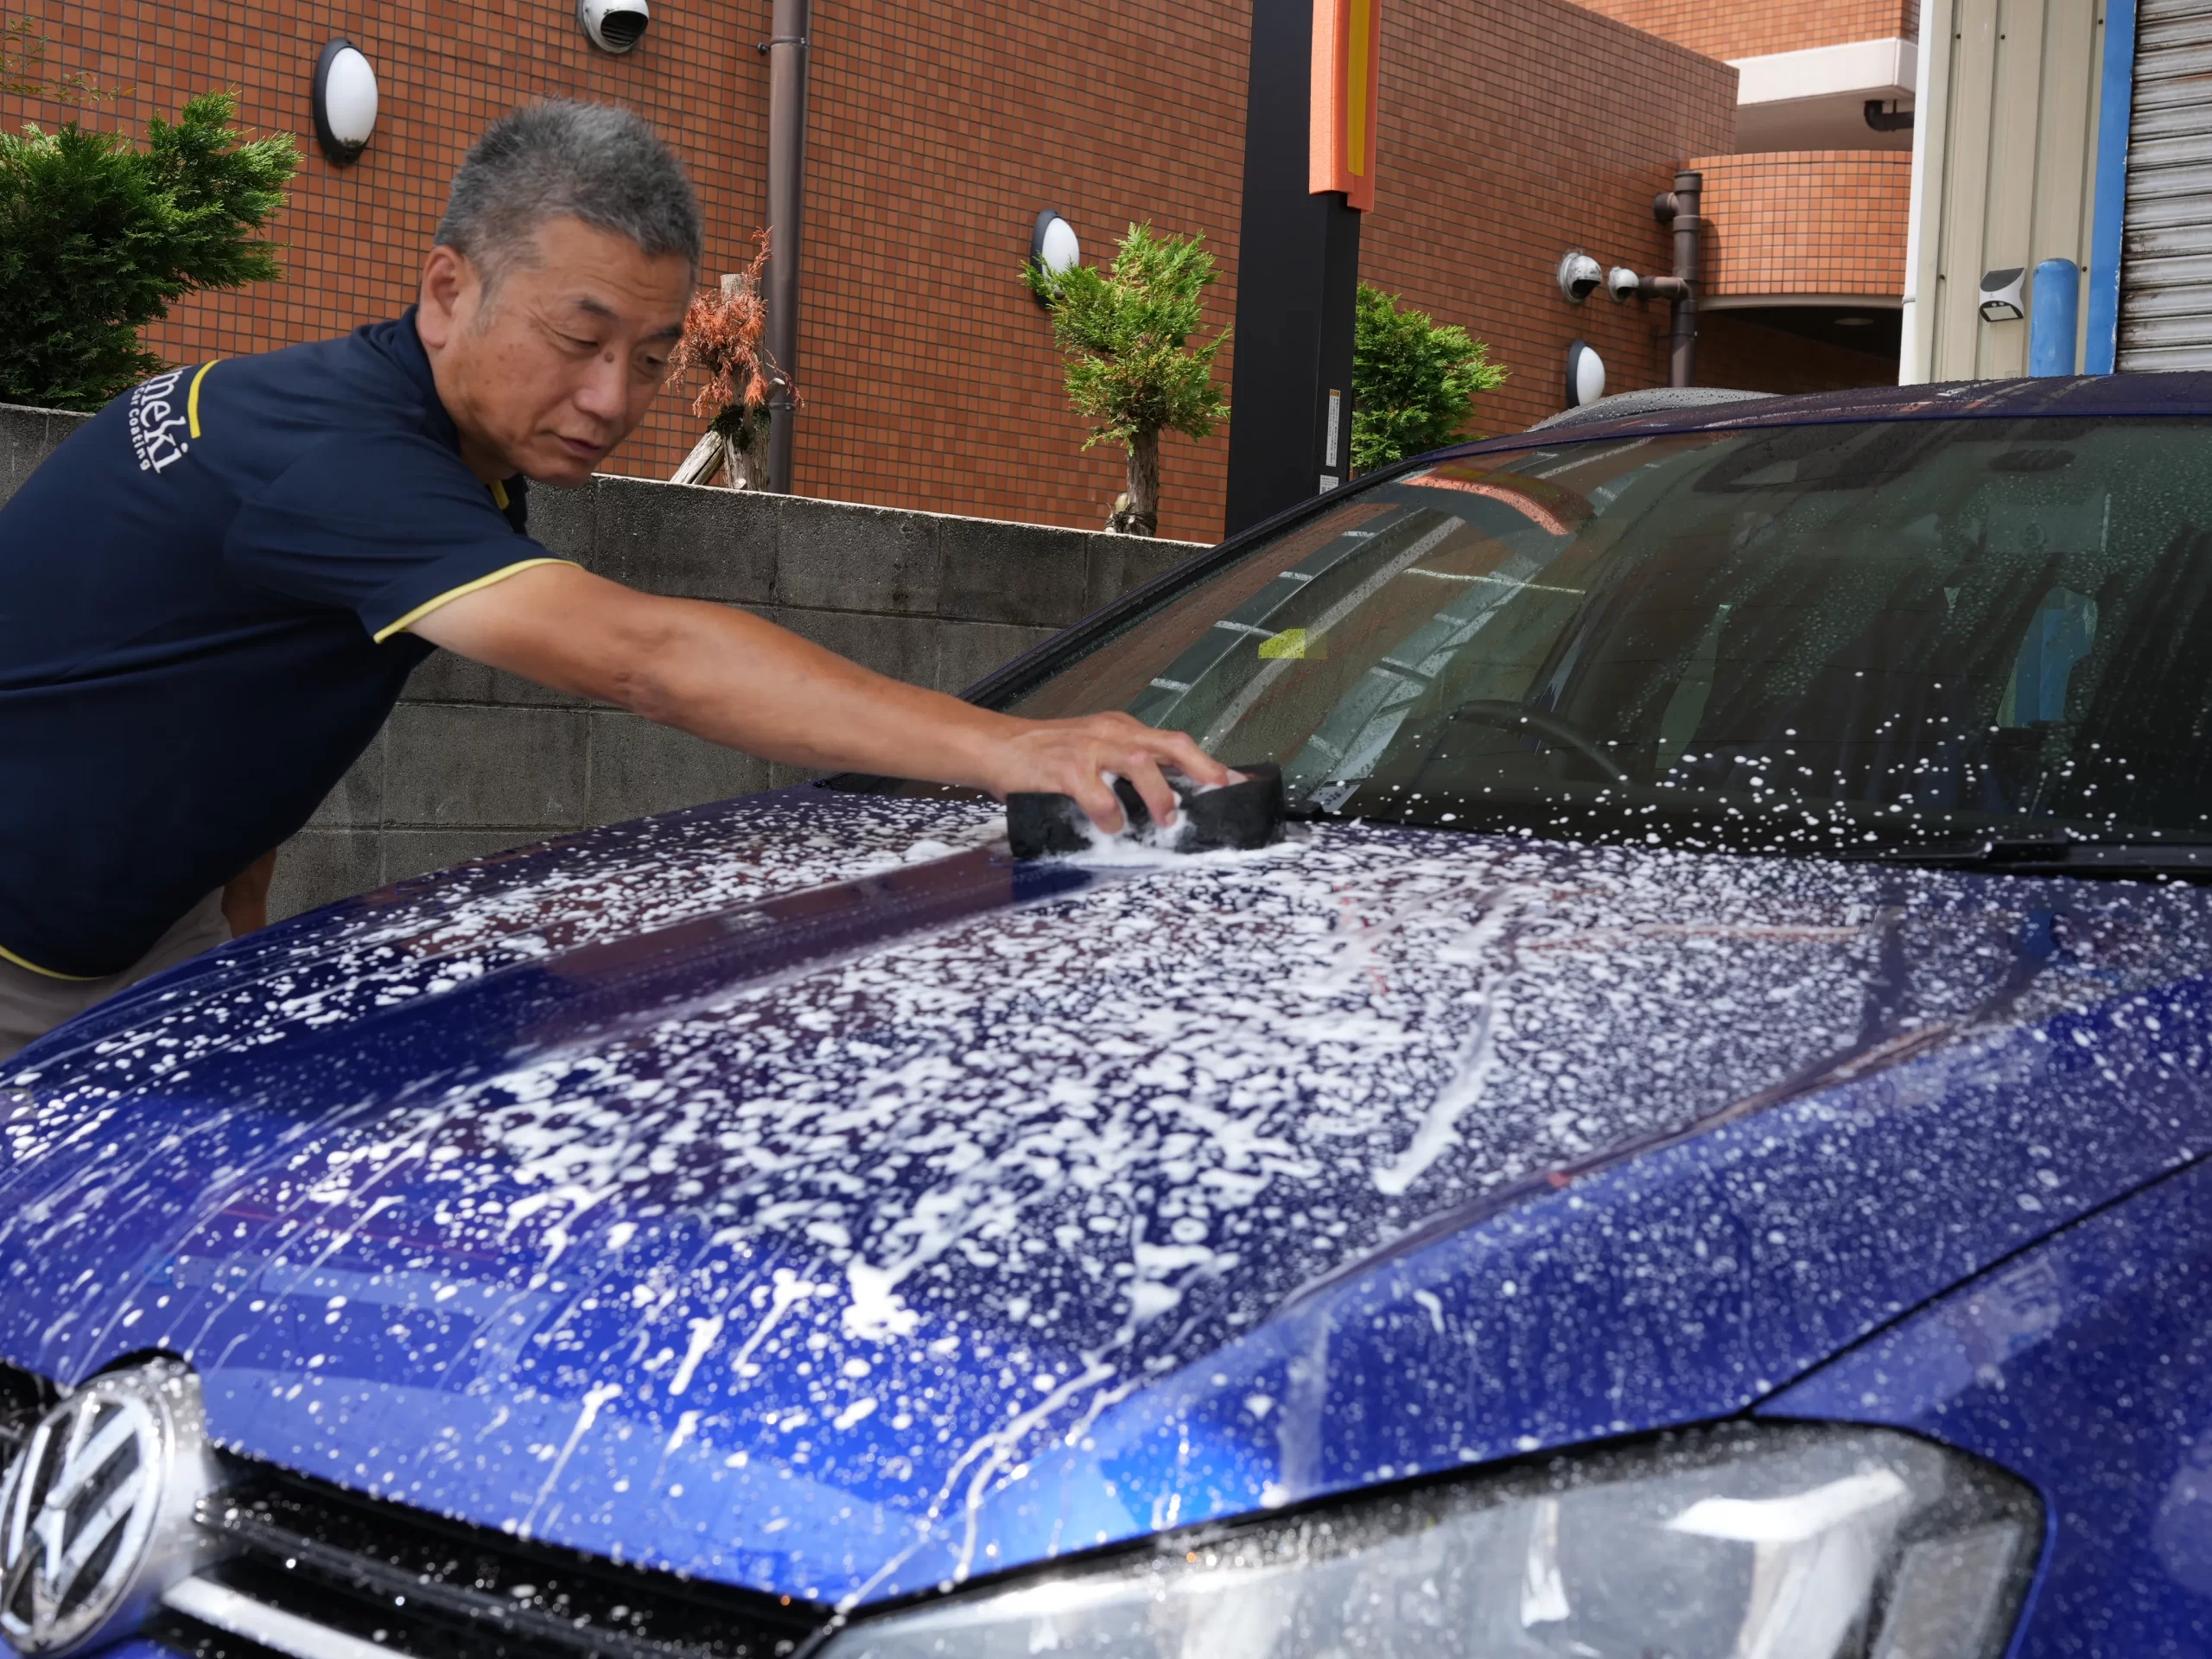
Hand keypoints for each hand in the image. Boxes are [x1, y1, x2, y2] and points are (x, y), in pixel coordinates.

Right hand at [982, 713, 1231, 833]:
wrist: (995, 747)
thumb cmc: (1044, 756)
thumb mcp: (1092, 753)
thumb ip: (1125, 771)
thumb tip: (1167, 798)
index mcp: (1120, 729)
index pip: (1174, 742)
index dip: (1208, 763)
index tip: (1235, 783)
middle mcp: (1109, 733)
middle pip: (1168, 743)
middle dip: (1200, 767)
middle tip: (1219, 790)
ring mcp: (1087, 748)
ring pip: (1137, 761)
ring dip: (1159, 791)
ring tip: (1167, 817)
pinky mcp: (1063, 768)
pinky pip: (1095, 792)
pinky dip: (1109, 813)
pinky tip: (1111, 827)